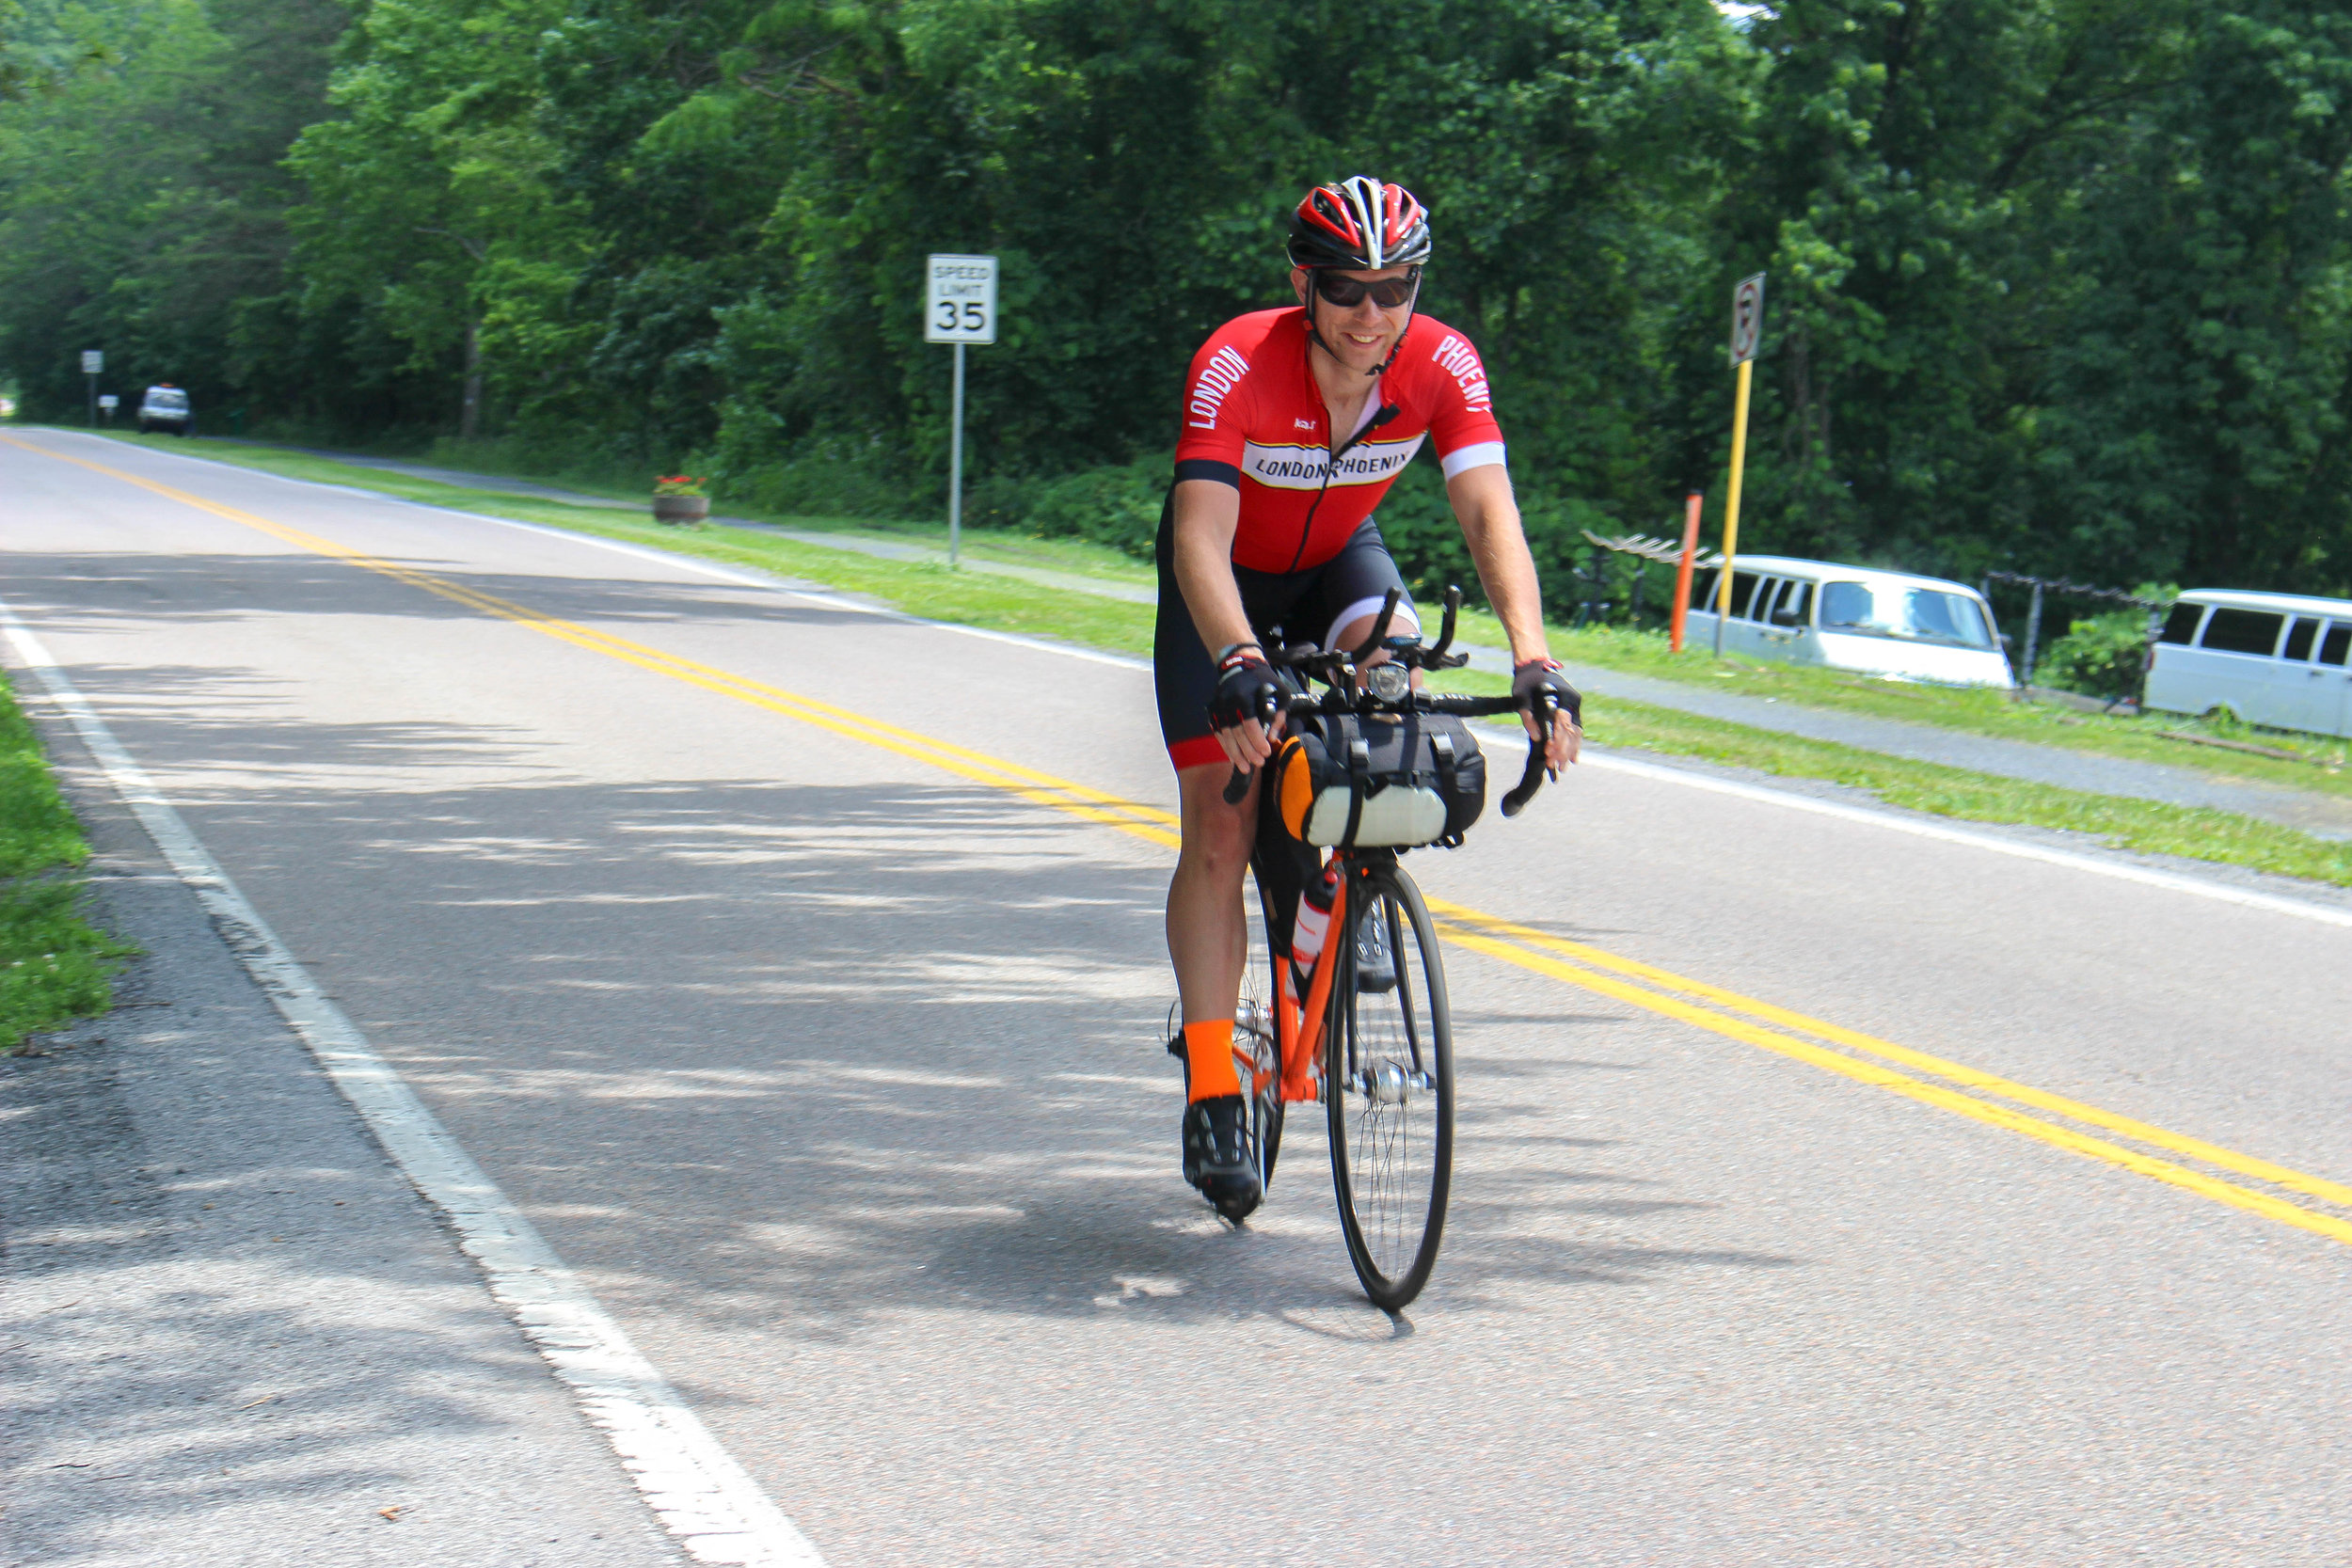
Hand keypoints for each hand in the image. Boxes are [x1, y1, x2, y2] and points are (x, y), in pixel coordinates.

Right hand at [1208, 652, 1281, 769]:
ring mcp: (1217, 706)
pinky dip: (1225, 745)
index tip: (1266, 753)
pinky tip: (1233, 757)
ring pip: (1225, 735)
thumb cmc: (1263, 680)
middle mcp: (1228, 702)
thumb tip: (1272, 738)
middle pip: (1237, 733)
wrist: (1239, 663)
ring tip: (1245, 767)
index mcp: (1244, 696)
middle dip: (1248, 751)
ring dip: (1235, 753)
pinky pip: (1218, 732)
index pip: (1250, 724)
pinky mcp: (1212, 710)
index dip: (1257, 741)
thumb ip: (1278, 716)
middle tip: (1258, 764)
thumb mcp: (1280, 693)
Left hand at [1513, 658, 1581, 772]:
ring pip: (1577, 731)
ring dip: (1571, 750)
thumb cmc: (1526, 681)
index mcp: (1562, 697)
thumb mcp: (1521, 698)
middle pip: (1572, 731)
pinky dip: (1574, 742)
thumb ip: (1528, 717)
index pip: (1562, 724)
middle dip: (1564, 750)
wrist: (1534, 666)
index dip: (1557, 742)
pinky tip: (1572, 757)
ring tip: (1565, 766)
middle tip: (1557, 767)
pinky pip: (1576, 728)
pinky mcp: (1572, 708)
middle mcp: (1572, 701)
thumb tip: (1537, 737)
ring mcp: (1574, 704)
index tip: (1549, 756)